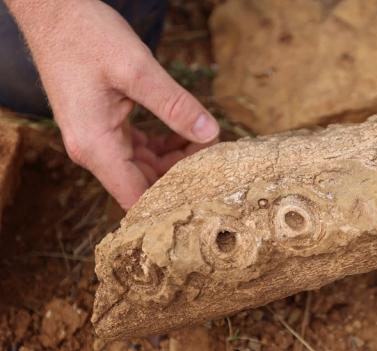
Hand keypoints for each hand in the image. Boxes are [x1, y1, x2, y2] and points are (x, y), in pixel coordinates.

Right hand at [7, 0, 218, 208]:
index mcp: (96, 147)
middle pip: (145, 185)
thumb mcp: (137, 69)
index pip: (138, 198)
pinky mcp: (105, 128)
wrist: (52, 12)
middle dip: (182, 176)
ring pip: (145, 168)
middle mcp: (94, 151)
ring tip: (207, 141)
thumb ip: (175, 105)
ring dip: (177, 160)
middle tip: (216, 158)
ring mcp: (98, 141)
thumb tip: (210, 134)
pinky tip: (187, 133)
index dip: (173, 199)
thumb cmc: (85, 36)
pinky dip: (165, 146)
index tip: (206, 186)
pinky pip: (140, 150)